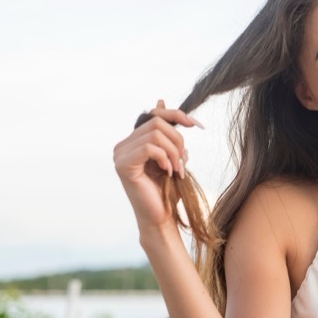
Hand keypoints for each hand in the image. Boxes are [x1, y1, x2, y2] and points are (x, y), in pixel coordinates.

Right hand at [112, 99, 200, 227]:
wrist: (161, 217)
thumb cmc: (168, 189)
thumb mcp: (172, 155)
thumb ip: (168, 133)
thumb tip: (160, 100)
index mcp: (133, 141)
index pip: (154, 114)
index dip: (176, 114)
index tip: (197, 125)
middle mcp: (123, 145)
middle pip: (156, 121)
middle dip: (178, 139)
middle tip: (183, 162)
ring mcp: (120, 154)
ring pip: (155, 133)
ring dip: (174, 152)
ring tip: (178, 170)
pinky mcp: (123, 165)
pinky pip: (150, 147)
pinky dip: (165, 158)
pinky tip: (169, 172)